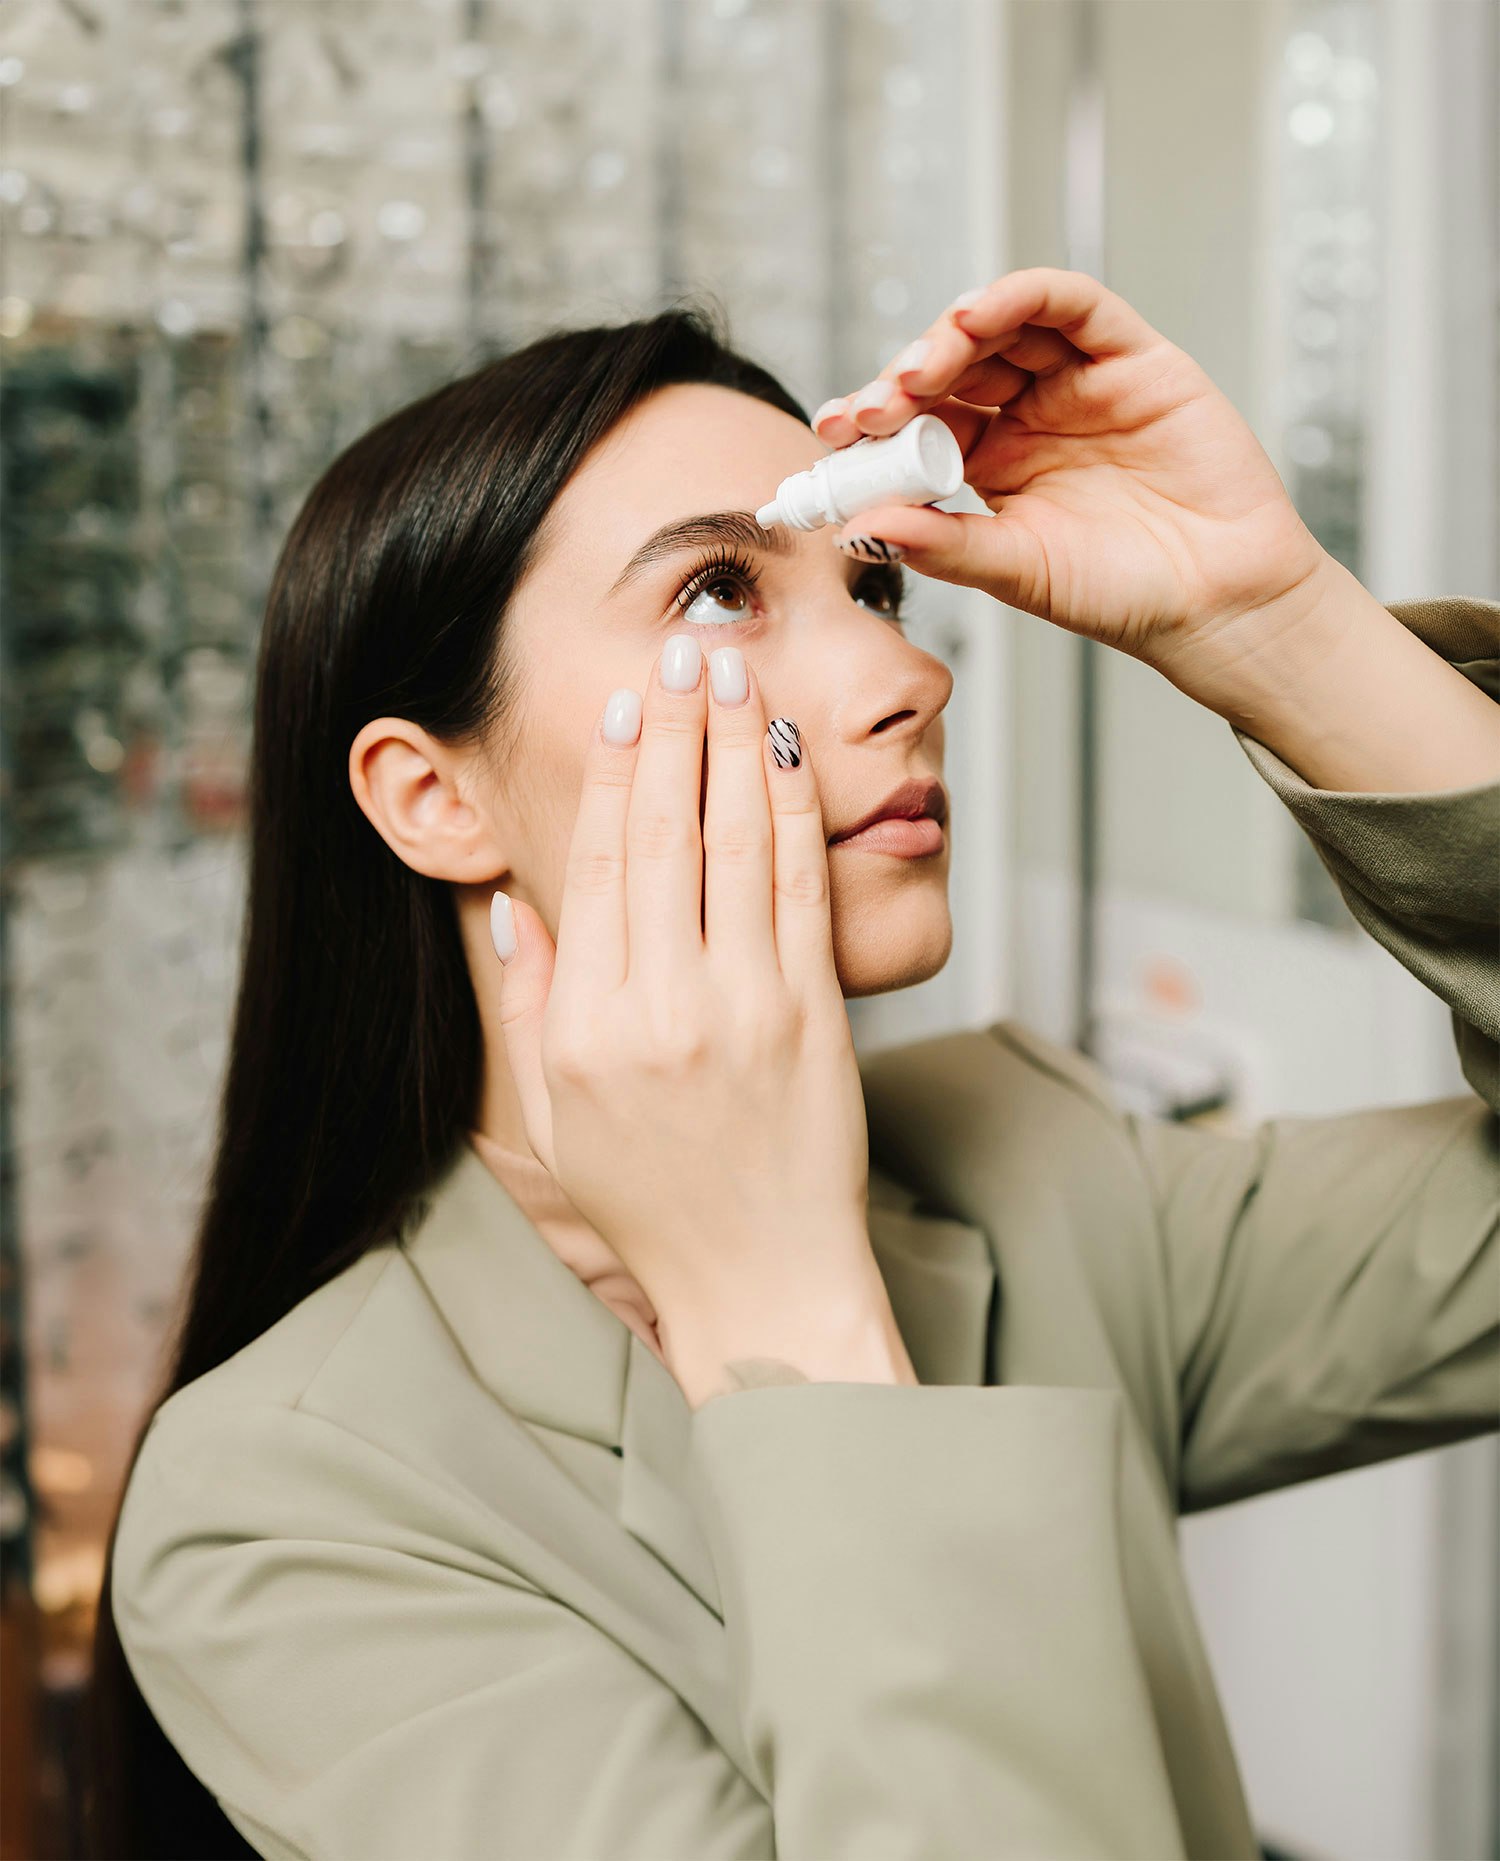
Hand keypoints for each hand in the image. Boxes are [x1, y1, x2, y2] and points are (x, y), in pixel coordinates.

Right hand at [490, 632, 913, 1407]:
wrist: (763, 1284)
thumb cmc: (655, 1204)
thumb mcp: (556, 1115)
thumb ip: (528, 1002)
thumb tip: (514, 903)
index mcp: (583, 1027)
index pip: (596, 866)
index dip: (613, 772)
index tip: (624, 703)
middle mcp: (657, 1008)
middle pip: (664, 836)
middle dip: (674, 730)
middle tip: (679, 648)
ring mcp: (742, 1010)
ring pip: (737, 844)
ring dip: (737, 745)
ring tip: (735, 672)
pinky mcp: (815, 1020)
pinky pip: (803, 891)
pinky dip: (796, 812)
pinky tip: (789, 753)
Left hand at [815, 267, 1332, 697]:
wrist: (1217, 601)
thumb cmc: (1122, 593)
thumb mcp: (1016, 571)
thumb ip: (943, 545)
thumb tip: (860, 527)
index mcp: (993, 465)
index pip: (919, 423)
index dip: (873, 421)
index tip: (832, 435)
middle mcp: (1030, 415)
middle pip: (951, 368)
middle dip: (900, 380)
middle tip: (868, 411)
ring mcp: (1079, 382)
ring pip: (1002, 327)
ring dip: (949, 335)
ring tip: (917, 370)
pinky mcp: (1133, 357)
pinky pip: (1072, 305)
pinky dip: (1020, 297)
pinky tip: (976, 316)